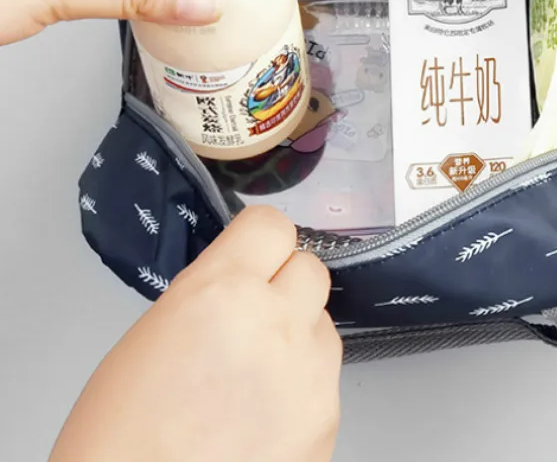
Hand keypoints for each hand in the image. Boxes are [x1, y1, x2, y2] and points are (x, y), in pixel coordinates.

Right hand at [50, 207, 341, 461]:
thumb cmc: (121, 438)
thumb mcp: (155, 333)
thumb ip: (212, 294)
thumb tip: (245, 279)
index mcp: (221, 292)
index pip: (272, 225)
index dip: (259, 241)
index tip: (253, 255)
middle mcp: (276, 323)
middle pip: (310, 269)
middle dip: (284, 286)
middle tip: (255, 316)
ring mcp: (310, 372)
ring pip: (323, 322)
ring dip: (298, 334)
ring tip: (256, 375)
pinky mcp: (328, 418)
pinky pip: (326, 375)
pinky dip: (303, 384)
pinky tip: (265, 414)